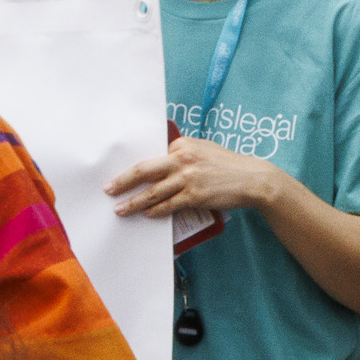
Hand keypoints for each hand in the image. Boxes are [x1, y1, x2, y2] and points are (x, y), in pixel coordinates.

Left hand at [108, 136, 286, 223]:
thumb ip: (183, 155)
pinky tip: (146, 215)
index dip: (136, 168)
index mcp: (183, 145)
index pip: (153, 156)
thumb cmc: (228, 165)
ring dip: (133, 203)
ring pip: (152, 193)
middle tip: (108, 189)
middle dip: (123, 181)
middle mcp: (182, 158)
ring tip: (120, 210)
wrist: (252, 178)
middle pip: (144, 171)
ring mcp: (188, 178)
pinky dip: (155, 211)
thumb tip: (163, 166)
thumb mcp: (204, 150)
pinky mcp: (194, 195)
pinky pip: (168, 205)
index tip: (122, 175)